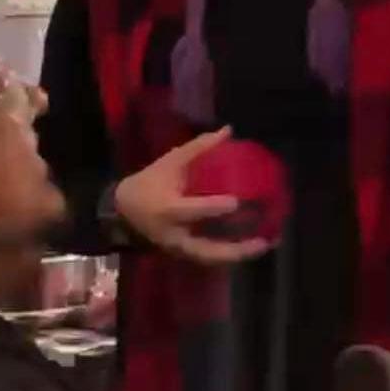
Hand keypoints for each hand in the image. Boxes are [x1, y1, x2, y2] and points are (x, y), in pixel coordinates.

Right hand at [114, 127, 269, 264]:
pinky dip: (230, 255)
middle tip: (264, 241)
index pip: (191, 210)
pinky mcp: (183, 255)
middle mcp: (174, 235)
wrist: (124, 211)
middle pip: (207, 250)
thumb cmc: (149, 182)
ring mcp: (179, 250)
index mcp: (168, 209)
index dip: (212, 208)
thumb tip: (228, 130)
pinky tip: (251, 247)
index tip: (236, 201)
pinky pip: (209, 258)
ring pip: (212, 259)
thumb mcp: (170, 161)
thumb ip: (199, 147)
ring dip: (239, 255)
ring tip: (265, 244)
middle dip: (237, 250)